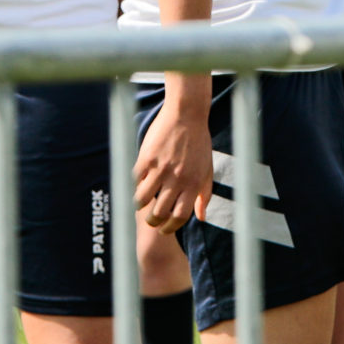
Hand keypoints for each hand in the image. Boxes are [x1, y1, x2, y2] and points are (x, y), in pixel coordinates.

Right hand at [134, 93, 214, 232]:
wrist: (187, 114)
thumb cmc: (199, 142)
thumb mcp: (207, 170)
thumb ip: (204, 195)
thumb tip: (202, 218)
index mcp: (193, 184)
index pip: (180, 217)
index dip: (170, 227)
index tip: (165, 229)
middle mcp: (177, 179)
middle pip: (160, 213)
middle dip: (154, 221)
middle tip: (151, 219)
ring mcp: (161, 169)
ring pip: (143, 200)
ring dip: (140, 206)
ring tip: (141, 204)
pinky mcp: (147, 158)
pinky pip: (136, 180)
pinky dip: (136, 185)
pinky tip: (139, 184)